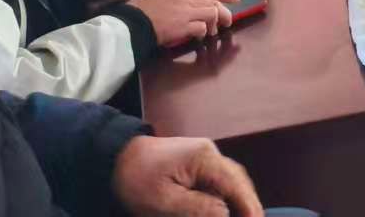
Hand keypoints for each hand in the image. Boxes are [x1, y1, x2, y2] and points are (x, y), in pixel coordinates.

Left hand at [111, 136, 261, 216]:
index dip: (248, 205)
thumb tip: (225, 214)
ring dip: (239, 199)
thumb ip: (197, 208)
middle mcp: (210, 153)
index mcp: (204, 158)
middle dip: (249, 203)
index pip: (235, 184)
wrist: (116, 158)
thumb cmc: (135, 178)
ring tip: (245, 216)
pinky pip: (219, 179)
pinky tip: (226, 208)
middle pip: (238, 180)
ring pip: (231, 179)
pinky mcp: (196, 163)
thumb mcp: (163, 201)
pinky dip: (226, 194)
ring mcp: (204, 156)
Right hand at [128, 0, 239, 47]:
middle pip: (215, 3)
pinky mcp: (183, 26)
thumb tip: (194, 4)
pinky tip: (198, 37)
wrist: (131, 22)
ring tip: (211, 32)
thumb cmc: (141, 10)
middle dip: (225, 14)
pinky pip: (202, 29)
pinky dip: (202, 33)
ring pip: (212, 15)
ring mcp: (185, 11)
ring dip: (214, 25)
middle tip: (227, 22)